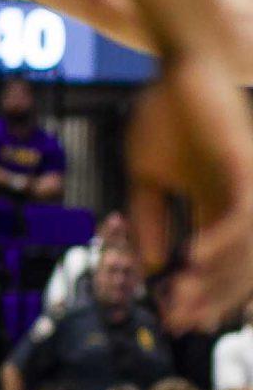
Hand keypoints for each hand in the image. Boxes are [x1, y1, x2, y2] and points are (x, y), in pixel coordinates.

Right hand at [129, 49, 252, 329]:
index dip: (199, 294)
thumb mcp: (146, 175)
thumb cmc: (164, 113)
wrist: (180, 67)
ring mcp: (247, 186)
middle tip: (181, 323)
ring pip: (244, 249)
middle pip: (237, 266)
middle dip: (210, 297)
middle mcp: (241, 201)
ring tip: (184, 298)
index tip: (173, 320)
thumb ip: (149, 218)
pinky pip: (242, 217)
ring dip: (216, 279)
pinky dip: (222, 243)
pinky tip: (195, 260)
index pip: (217, 262)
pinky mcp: (246, 168)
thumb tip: (153, 265)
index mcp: (219, 204)